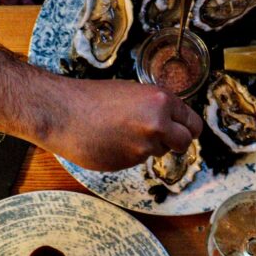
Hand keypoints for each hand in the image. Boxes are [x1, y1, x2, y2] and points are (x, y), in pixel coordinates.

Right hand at [42, 78, 202, 170]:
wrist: (62, 113)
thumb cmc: (92, 98)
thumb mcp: (133, 92)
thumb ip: (156, 107)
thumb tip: (173, 121)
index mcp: (162, 101)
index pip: (193, 124)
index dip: (186, 127)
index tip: (182, 130)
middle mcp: (158, 125)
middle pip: (184, 143)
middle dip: (175, 142)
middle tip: (160, 137)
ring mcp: (144, 147)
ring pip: (160, 152)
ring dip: (148, 146)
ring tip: (122, 132)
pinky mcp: (129, 163)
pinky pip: (139, 160)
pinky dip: (130, 154)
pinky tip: (112, 141)